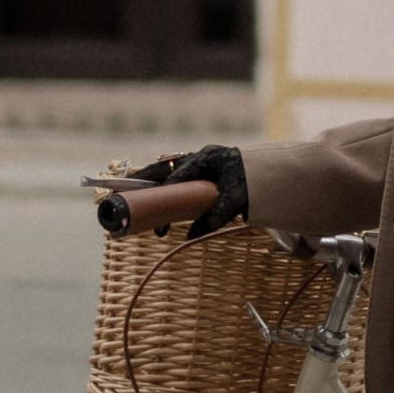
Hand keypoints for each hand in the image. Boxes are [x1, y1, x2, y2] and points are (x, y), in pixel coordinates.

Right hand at [112, 145, 247, 237]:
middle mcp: (199, 158)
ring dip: (152, 183)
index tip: (155, 219)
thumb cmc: (254, 182)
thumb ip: (215, 216)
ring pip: (168, 170)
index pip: (176, 177)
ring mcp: (200, 163)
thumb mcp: (236, 200)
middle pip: (164, 168)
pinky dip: (164, 185)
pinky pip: (177, 176)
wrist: (272, 173)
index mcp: (205, 159)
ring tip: (131, 194)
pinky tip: (156, 195)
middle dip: (143, 180)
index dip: (162, 196)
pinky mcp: (202, 171)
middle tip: (121, 190)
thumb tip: (190, 235)